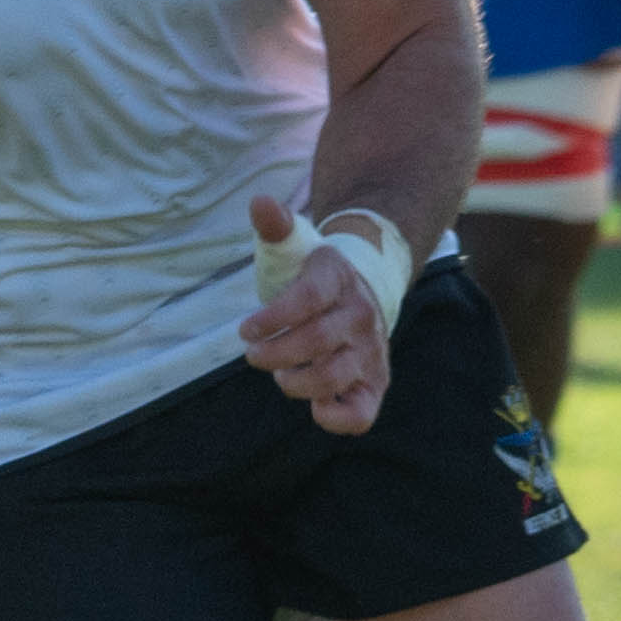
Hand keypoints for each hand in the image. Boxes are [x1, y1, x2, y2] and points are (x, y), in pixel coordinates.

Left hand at [239, 195, 395, 434]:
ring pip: (333, 377)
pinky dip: (335, 418)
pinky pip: (361, 413)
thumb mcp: (295, 247)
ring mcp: (370, 351)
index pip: (307, 299)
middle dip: (273, 353)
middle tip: (255, 352)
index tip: (245, 329)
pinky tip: (314, 405)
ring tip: (282, 373)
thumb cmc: (314, 276)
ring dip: (295, 382)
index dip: (273, 317)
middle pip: (316, 342)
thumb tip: (260, 202)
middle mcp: (360, 316)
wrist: (364, 294)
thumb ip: (276, 226)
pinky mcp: (374, 381)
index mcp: (338, 280)